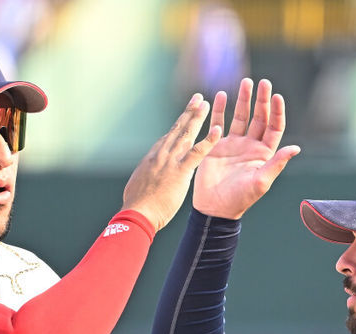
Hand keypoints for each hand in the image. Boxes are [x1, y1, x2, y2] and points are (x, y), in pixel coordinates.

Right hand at [122, 94, 221, 231]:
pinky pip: (197, 153)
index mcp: (152, 158)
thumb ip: (145, 177)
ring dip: (197, 117)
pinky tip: (218, 130)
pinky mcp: (180, 171)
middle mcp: (160, 154)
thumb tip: (144, 178)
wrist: (138, 213)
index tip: (184, 117)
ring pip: (186, 134)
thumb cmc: (137, 206)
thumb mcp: (138, 185)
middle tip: (197, 99)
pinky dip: (209, 141)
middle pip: (176, 129)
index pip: (167, 138)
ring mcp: (170, 161)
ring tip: (205, 103)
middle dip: (188, 113)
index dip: (177, 126)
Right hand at [192, 78, 300, 219]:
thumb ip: (277, 163)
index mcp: (264, 154)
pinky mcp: (216, 146)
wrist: (214, 208)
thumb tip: (296, 148)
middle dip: (261, 100)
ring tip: (246, 82)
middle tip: (263, 82)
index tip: (277, 96)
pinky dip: (220, 109)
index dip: (277, 112)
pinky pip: (219, 123)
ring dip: (243, 100)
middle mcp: (250, 146)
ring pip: (240, 117)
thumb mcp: (261, 182)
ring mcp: (233, 145)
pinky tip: (222, 95)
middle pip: (259, 117)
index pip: (274, 127)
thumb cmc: (240, 199)